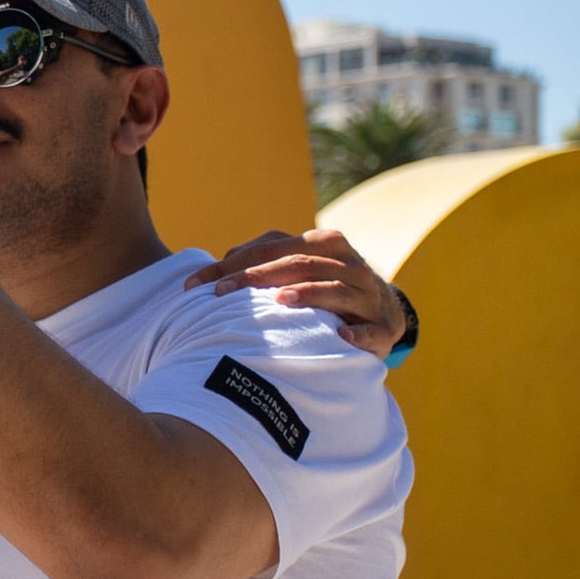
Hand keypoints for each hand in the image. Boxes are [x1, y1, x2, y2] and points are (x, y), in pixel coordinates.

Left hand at [188, 227, 407, 358]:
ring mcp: (368, 294)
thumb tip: (216, 270)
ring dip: (308, 294)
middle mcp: (346, 263)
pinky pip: (370, 330)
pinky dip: (356, 333)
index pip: (268, 248)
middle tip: (220, 294)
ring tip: (280, 300)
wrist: (386, 313)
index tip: (194, 286)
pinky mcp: (384, 327)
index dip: (230, 265)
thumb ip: (263, 265)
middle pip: (297, 264)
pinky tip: (340, 335)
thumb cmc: (327, 290)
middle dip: (255, 277)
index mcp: (323, 243)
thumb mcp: (300, 270)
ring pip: (334, 288)